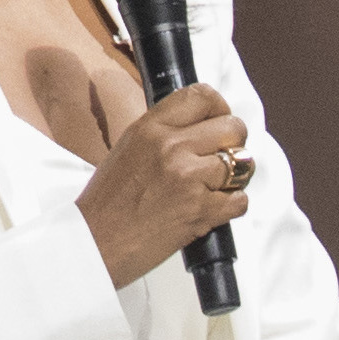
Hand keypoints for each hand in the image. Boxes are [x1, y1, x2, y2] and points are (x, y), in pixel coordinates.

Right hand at [79, 83, 252, 288]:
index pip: (202, 96)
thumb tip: (201, 125)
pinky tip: (212, 209)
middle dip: (234, 144)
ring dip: (235, 177)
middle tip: (220, 159)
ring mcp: (188, 178)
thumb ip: (165, 133)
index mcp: (151, 128)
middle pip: (233, 128)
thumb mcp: (129, 148)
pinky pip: (240, 200)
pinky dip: (232, 206)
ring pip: (242, 164)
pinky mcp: (201, 211)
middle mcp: (171, 147)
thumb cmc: (109, 202)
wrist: (95, 243)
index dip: (221, 108)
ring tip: (214, 187)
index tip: (220, 121)